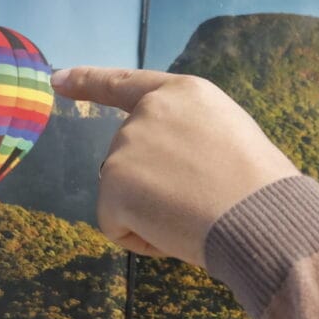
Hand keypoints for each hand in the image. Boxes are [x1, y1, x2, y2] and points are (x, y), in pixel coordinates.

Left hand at [54, 67, 299, 268]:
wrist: (259, 214)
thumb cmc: (260, 185)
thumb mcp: (228, 135)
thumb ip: (188, 135)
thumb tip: (166, 167)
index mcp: (183, 92)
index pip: (126, 84)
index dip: (88, 81)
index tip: (58, 80)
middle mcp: (147, 112)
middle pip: (129, 157)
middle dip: (153, 185)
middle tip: (202, 197)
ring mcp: (125, 146)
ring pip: (124, 195)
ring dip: (151, 212)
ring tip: (196, 212)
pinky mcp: (112, 184)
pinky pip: (117, 225)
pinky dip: (142, 238)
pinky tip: (176, 230)